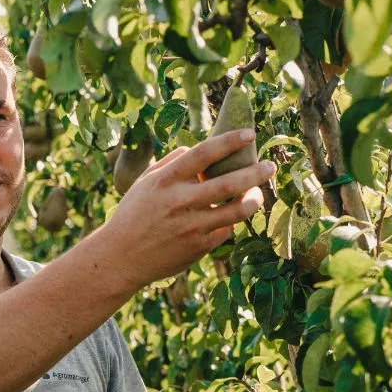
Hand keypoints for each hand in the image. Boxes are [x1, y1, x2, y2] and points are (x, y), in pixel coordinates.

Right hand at [87, 129, 272, 287]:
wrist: (120, 258)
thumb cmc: (133, 215)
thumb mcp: (145, 182)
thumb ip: (171, 162)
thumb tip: (196, 148)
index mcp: (166, 180)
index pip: (204, 154)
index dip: (229, 141)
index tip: (249, 134)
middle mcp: (180, 201)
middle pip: (228, 183)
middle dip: (256, 172)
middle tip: (270, 166)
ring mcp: (191, 226)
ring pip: (236, 211)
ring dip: (254, 200)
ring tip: (259, 194)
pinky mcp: (198, 247)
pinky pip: (225, 230)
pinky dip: (232, 221)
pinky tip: (232, 216)